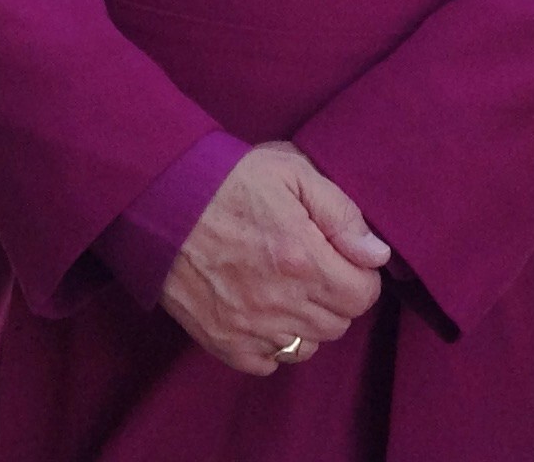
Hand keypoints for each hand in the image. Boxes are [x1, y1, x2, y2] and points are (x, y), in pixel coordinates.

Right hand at [160, 141, 392, 374]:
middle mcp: (280, 303)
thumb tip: (376, 254)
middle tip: (313, 265)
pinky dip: (272, 344)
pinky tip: (261, 310)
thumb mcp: (292, 172)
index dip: (360, 274)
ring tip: (286, 286)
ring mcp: (248, 327)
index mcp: (304, 259)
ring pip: (308, 346)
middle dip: (336, 296)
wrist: (157, 199)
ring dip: (307, 321)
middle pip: (339, 323)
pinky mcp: (221, 341)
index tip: (342, 256)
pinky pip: (268, 362)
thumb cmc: (227, 178)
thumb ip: (342, 213)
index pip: (364, 296)